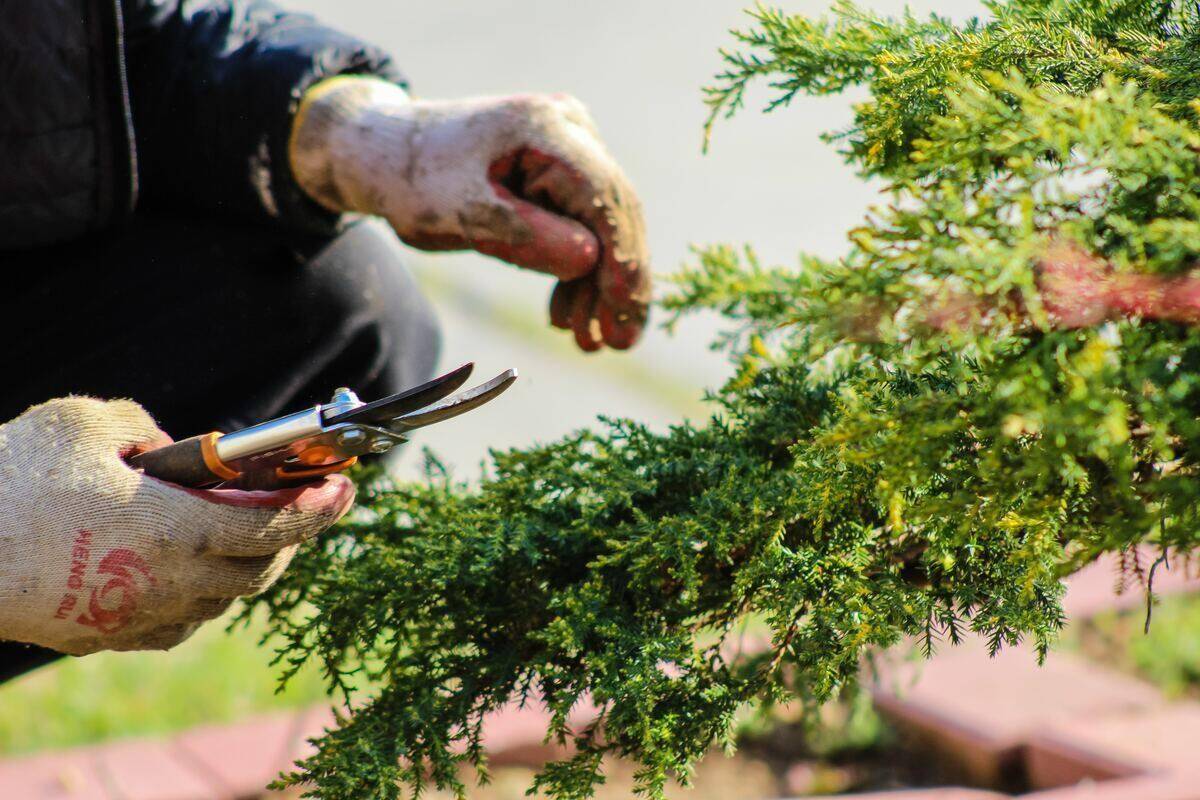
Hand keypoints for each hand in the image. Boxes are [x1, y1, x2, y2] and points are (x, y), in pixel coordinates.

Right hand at [0, 398, 353, 654]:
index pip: (277, 526)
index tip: (347, 489)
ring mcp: (137, 618)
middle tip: (302, 506)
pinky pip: (177, 621)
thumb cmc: (14, 479)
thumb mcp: (90, 423)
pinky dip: (199, 595)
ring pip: (221, 602)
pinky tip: (189, 569)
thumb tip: (177, 450)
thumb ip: (150, 429)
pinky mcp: (104, 637)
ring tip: (248, 531)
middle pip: (260, 571)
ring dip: (245, 568)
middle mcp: (171, 583)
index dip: (320, 508)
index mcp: (179, 530)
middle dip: (291, 538)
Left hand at [290, 77, 650, 351]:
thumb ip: (525, 236)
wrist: (386, 155)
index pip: (603, 195)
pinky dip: (577, 272)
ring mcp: (570, 148)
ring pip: (603, 225)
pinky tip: (568, 314)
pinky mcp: (561, 173)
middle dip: (618, 282)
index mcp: (545, 128)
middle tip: (618, 343)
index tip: (625, 312)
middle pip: (613, 212)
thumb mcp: (461, 214)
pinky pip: (583, 225)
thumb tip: (590, 261)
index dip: (622, 257)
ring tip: (588, 342)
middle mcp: (570, 129)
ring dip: (598, 286)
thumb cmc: (415, 180)